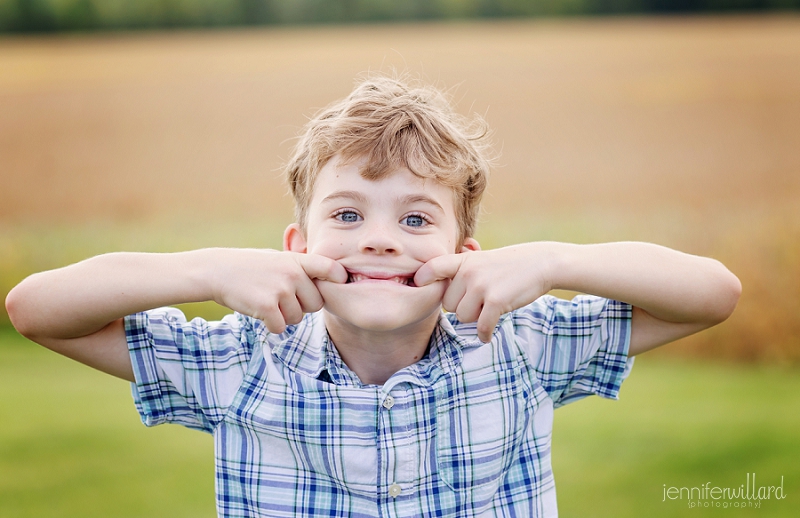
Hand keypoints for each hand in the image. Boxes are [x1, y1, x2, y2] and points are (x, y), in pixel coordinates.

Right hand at [210, 249, 347, 333]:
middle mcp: (293, 274)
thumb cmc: (251, 266)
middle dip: (302, 307)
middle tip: (282, 299)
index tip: (338, 285)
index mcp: (297, 260)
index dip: (339, 279)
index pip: (332, 268)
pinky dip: (271, 325)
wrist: (216, 271)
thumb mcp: (278, 258)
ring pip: (297, 318)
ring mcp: (280, 290)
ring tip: (268, 302)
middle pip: (315, 304)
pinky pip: (280, 327)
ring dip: (284, 317)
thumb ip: (301, 267)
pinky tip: (259, 312)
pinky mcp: (267, 307)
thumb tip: (332, 275)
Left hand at [414, 244, 552, 341]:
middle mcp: (468, 272)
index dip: (422, 281)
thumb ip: (459, 270)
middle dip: (462, 308)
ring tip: (488, 309)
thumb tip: (428, 282)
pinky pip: (481, 327)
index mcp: (462, 260)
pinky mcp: (495, 301)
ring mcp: (481, 286)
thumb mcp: (480, 259)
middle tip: (478, 302)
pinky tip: (487, 335)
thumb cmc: (507, 265)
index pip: (430, 268)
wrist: (540, 263)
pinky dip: (484, 334)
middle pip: (448, 305)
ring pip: (463, 317)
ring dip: (475, 319)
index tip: (422, 289)